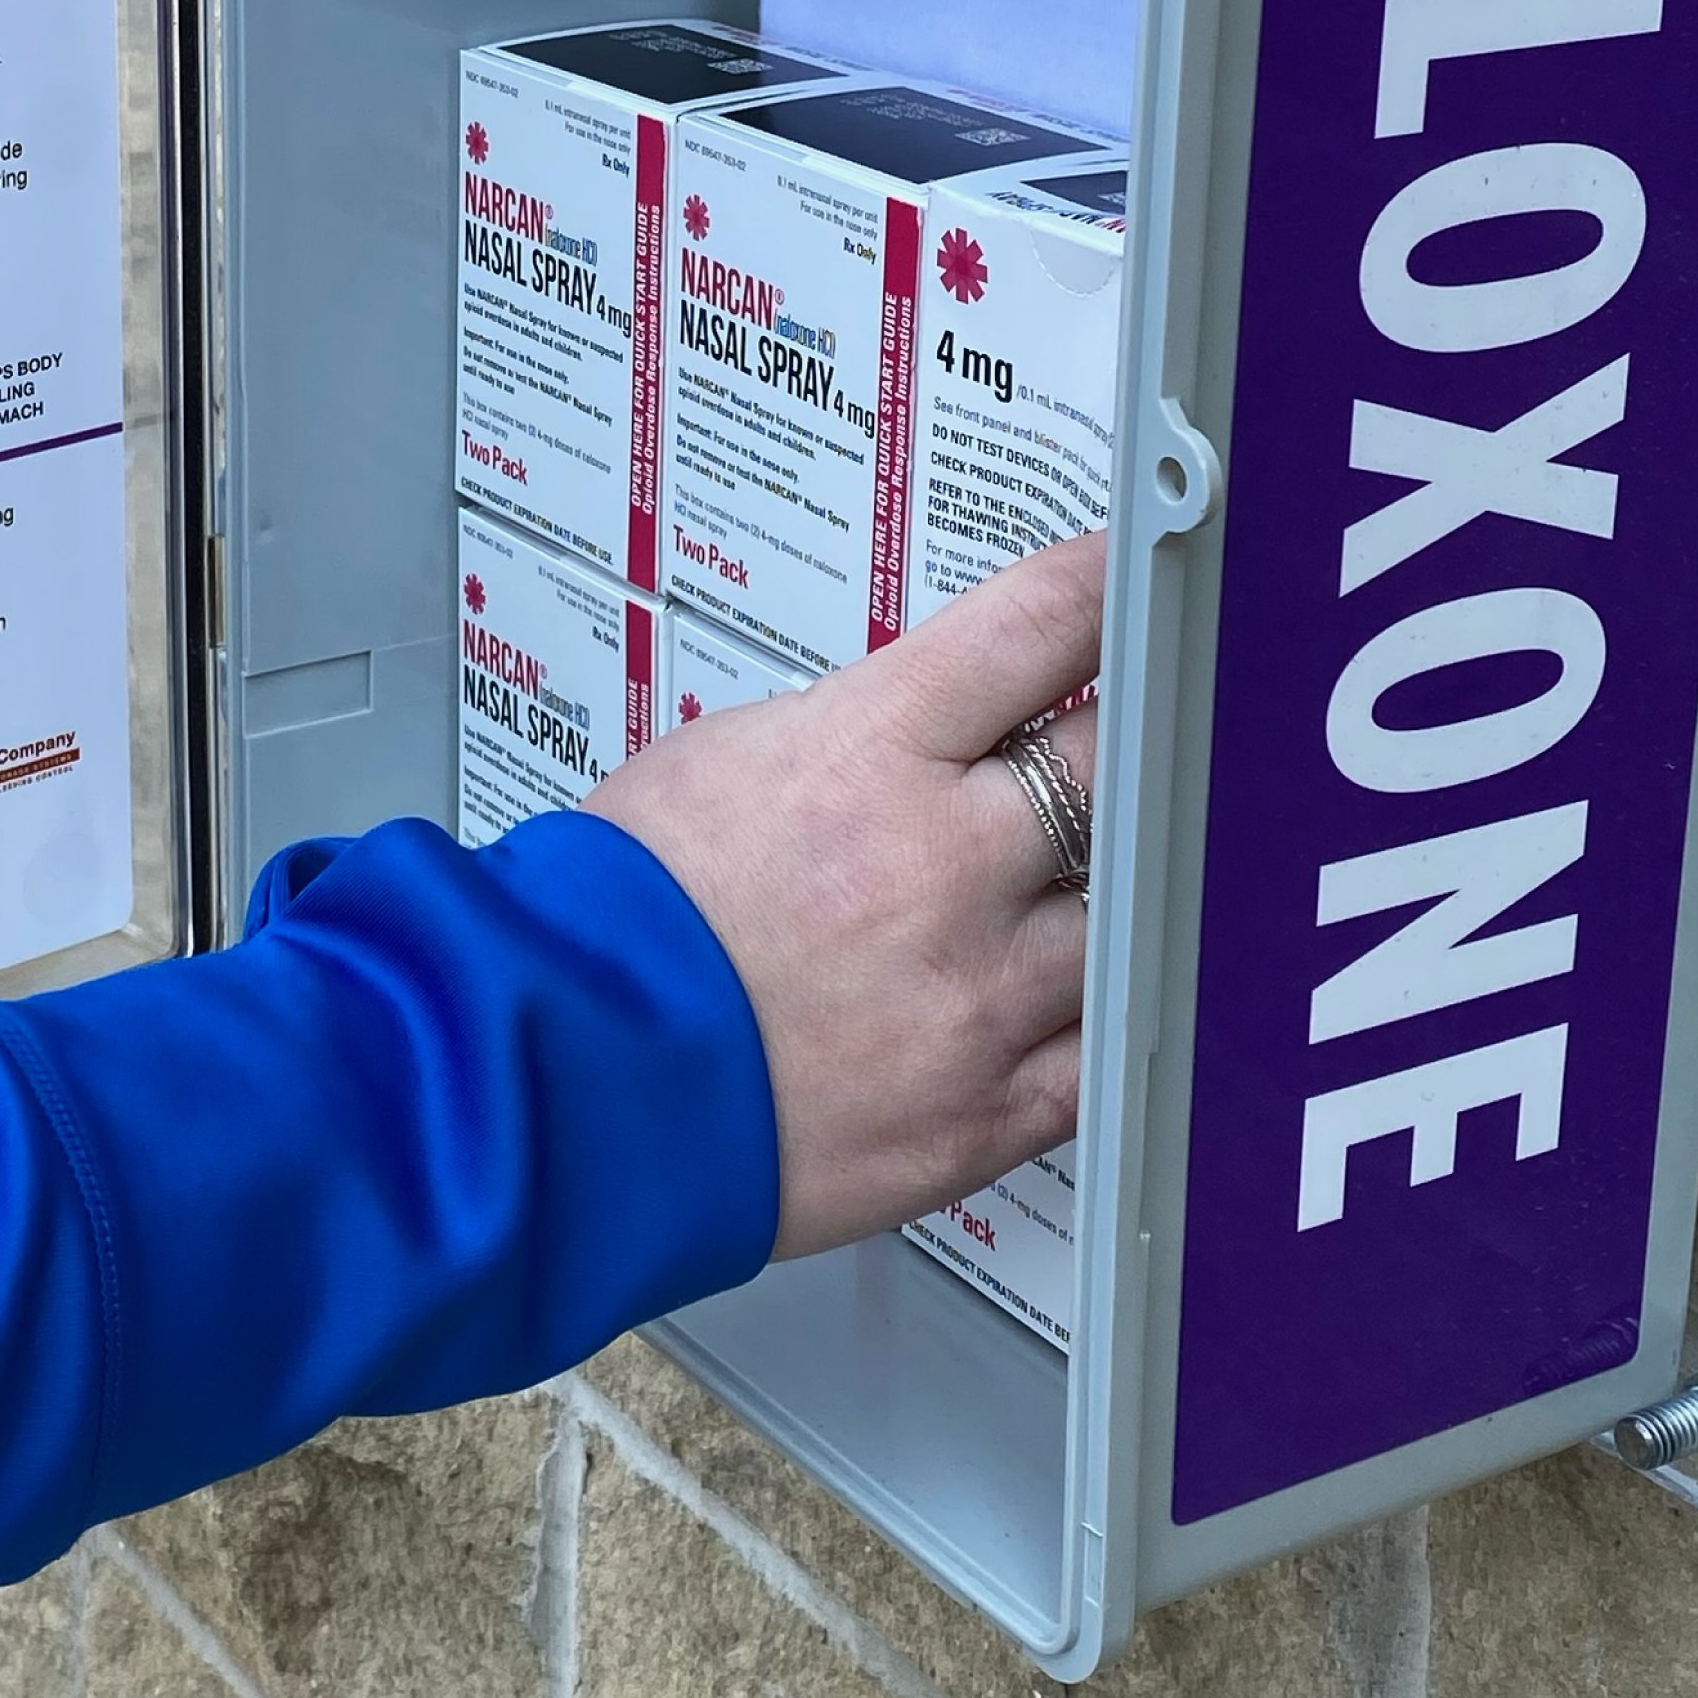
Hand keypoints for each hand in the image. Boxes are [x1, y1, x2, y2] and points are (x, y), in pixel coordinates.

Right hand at [586, 530, 1104, 1258]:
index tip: (1137, 584)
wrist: (559, 1069)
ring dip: (1108, 897)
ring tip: (1057, 897)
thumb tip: (942, 720)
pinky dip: (1094, 1025)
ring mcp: (975, 995)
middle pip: (1118, 767)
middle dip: (1126, 748)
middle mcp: (945, 865)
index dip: (1113, 589)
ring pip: (1131, 917)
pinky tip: (1061, 1005)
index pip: (1046, 625)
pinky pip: (1101, 1058)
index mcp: (873, 751)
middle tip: (1120, 748)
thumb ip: (863, 732)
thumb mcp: (730, 754)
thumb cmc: (616, 913)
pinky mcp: (981, 1113)